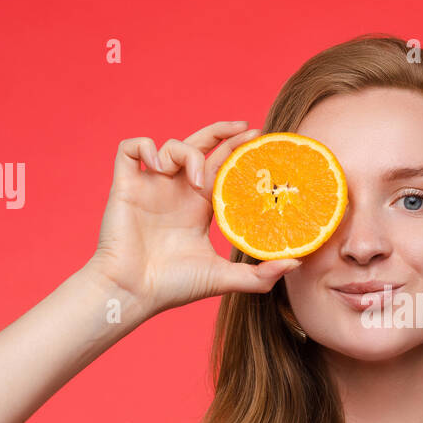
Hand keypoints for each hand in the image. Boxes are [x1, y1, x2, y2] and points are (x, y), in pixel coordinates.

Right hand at [86, 121, 301, 313]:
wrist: (133, 293)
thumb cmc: (173, 288)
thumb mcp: (224, 278)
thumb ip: (260, 275)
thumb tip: (296, 264)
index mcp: (198, 207)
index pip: (221, 168)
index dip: (238, 152)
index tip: (261, 143)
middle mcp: (176, 191)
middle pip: (200, 145)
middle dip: (223, 132)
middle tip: (247, 130)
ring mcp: (150, 186)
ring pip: (170, 145)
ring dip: (188, 153)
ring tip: (197, 181)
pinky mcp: (126, 185)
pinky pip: (131, 148)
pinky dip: (146, 147)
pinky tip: (159, 166)